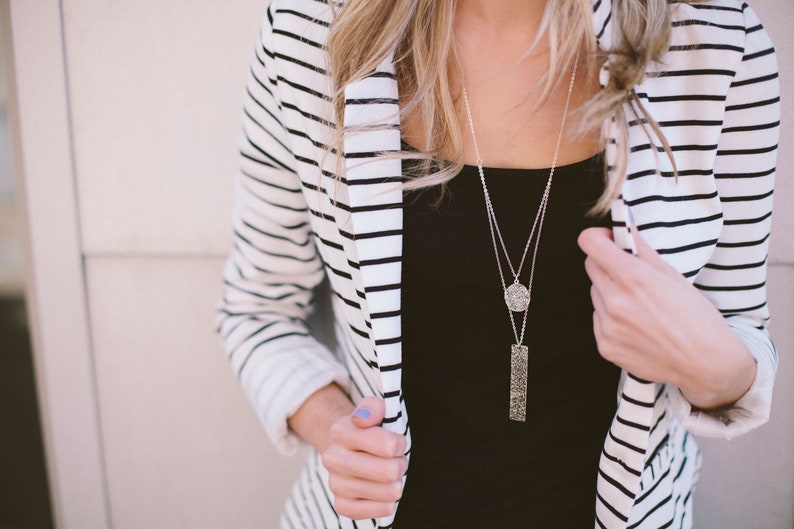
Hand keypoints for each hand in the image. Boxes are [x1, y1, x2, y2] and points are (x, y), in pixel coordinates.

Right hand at [321, 397, 406, 519]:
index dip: (399, 444)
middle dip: (400, 465)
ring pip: (387, 492)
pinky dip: (387, 503)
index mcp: (341, 431)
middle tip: (396, 461)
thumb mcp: (373, 410)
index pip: (388, 445)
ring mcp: (335, 483)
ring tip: (390, 475)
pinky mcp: (341, 504)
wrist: (347, 449)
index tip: (396, 442)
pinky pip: (376, 511)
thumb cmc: (369, 431)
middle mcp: (333, 458)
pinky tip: (384, 492)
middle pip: (389, 471)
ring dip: (396, 483)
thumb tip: (364, 418)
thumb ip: (373, 407)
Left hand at [577, 227, 755, 409]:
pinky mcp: (605, 346)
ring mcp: (607, 326)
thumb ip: (642, 249)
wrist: (706, 364)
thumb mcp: (673, 276)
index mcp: (632, 278)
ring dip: (610, 292)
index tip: (610, 241)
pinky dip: (611, 318)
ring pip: (595, 294)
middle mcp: (614, 301)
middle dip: (607, 263)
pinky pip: (598, 319)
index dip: (598, 237)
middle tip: (631, 273)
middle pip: (591, 266)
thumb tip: (624, 227)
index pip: (589, 242)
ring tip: (641, 306)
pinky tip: (638, 326)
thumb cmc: (697, 317)